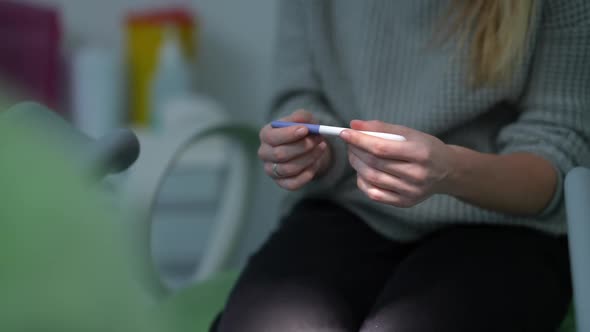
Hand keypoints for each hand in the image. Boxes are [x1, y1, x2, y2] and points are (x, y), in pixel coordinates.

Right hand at [258, 110, 332, 190]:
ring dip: (309, 158)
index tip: (306, 129)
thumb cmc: (303, 132)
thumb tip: (302, 120)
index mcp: (266, 135)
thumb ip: (302, 117)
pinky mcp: (282, 183)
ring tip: (321, 148)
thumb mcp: (304, 120)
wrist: (308, 149)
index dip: (289, 134)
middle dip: (302, 147)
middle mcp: (265, 154)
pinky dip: (307, 174)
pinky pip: (293, 184)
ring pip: (289, 169)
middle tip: (319, 139)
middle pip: (280, 154)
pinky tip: (315, 163)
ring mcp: (272, 170)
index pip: (271, 137)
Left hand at [339, 120, 456, 206]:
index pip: (381, 148)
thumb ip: (382, 128)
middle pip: (374, 164)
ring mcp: (411, 191)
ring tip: (354, 155)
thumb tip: (354, 125)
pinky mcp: (405, 203)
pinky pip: (375, 194)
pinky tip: (363, 171)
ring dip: (356, 165)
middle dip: (355, 151)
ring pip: (372, 179)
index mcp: (420, 153)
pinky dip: (363, 182)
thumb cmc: (426, 148)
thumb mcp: (410, 133)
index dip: (359, 140)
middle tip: (349, 142)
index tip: (345, 132)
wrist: (448, 172)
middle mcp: (417, 175)